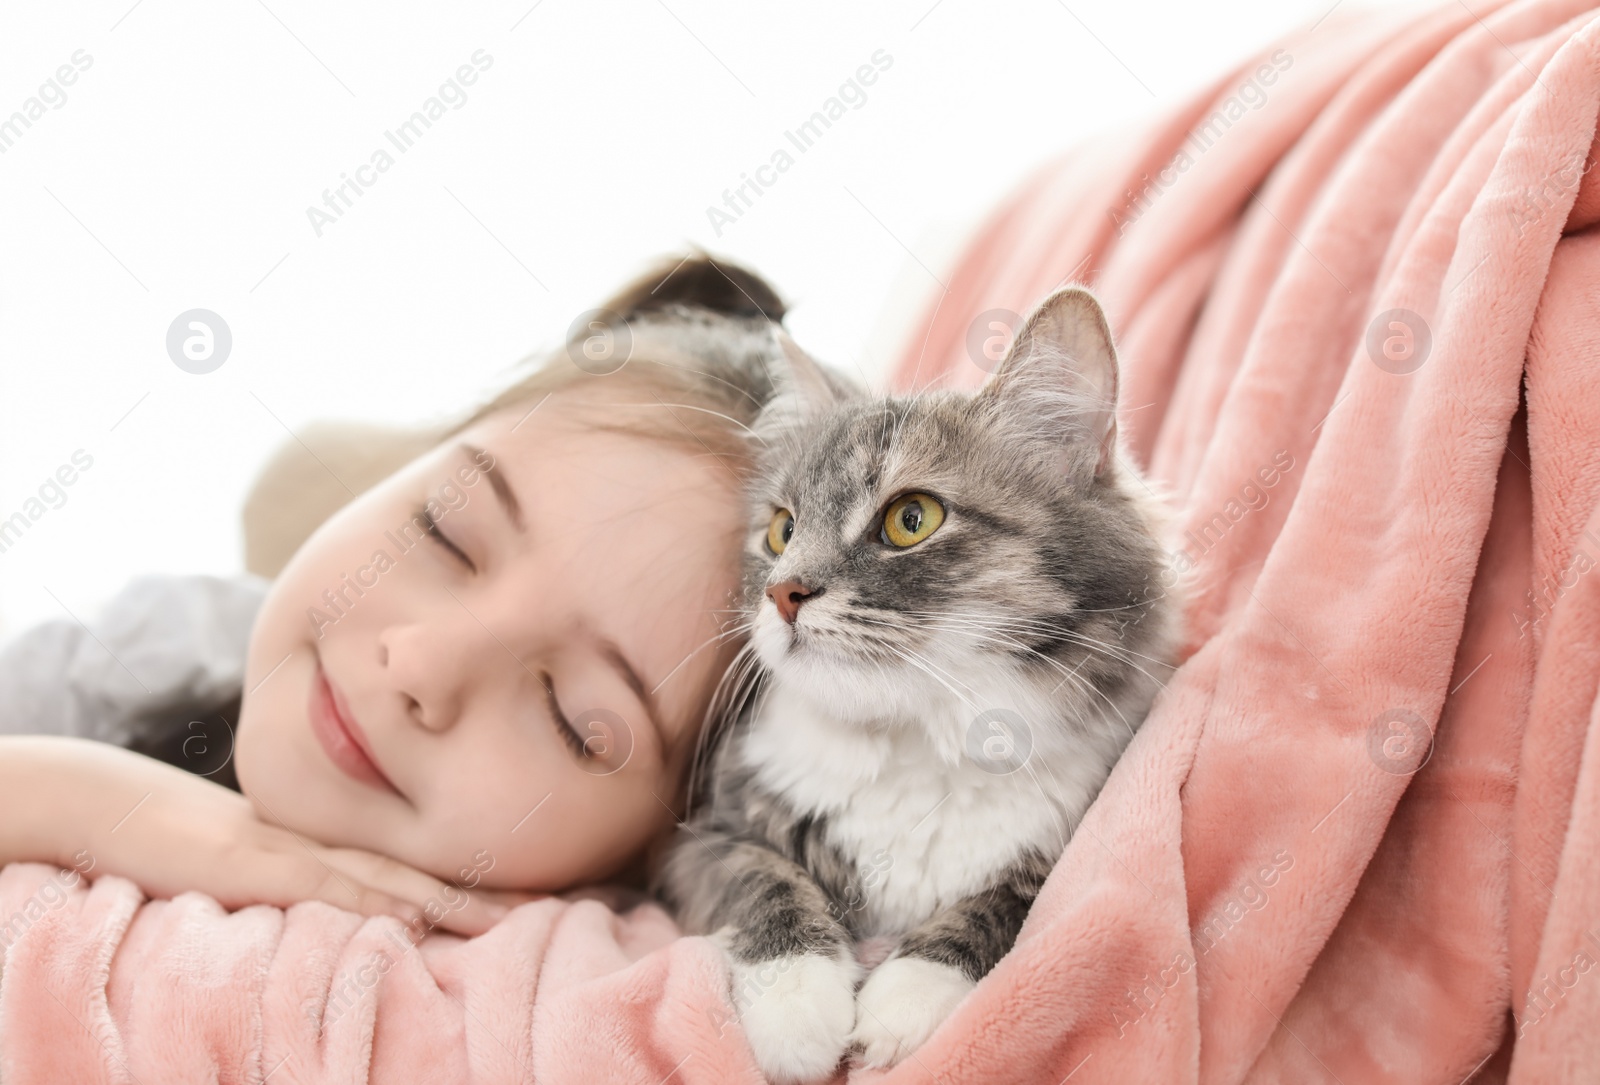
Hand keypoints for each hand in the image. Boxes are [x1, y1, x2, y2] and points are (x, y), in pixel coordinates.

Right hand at [7, 737, 514, 934]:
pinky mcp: (254, 863)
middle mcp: (332, 844)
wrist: (121, 805)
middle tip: (563, 910)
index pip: (425, 867)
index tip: (550, 901)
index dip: (485, 885)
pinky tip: (406, 917)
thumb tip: (388, 916)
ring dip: (450, 900)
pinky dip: (364, 904)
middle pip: (426, 870)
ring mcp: (295, 850)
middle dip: (492, 894)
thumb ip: (326, 885)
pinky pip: (318, 885)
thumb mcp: (273, 867)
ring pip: (387, 878)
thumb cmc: (197, 843)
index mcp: (342, 846)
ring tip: (510, 919)